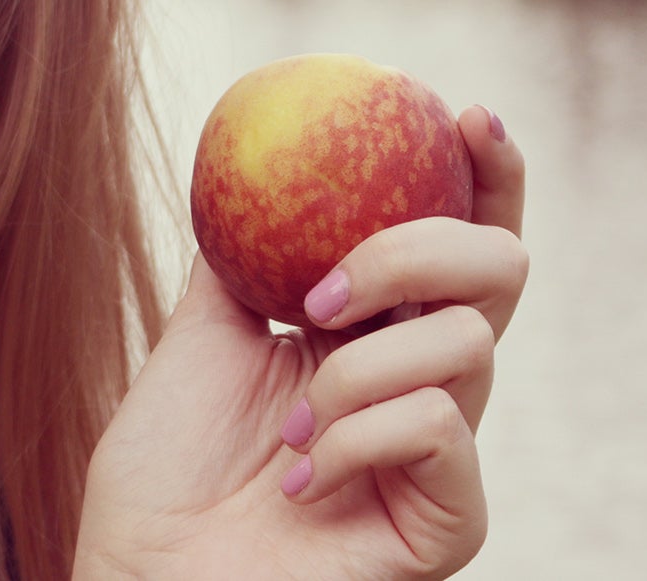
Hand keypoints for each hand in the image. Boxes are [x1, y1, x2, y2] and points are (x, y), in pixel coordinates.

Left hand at [73, 104, 527, 580]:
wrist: (146, 575)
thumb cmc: (166, 471)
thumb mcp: (197, 334)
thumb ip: (239, 253)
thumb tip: (246, 158)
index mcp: (377, 332)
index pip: (457, 234)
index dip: (484, 171)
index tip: (463, 112)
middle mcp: (426, 383)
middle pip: (500, 270)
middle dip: (420, 248)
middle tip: (327, 289)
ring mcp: (443, 454)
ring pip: (466, 345)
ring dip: (357, 368)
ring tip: (291, 422)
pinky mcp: (450, 520)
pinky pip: (445, 429)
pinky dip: (365, 433)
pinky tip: (306, 477)